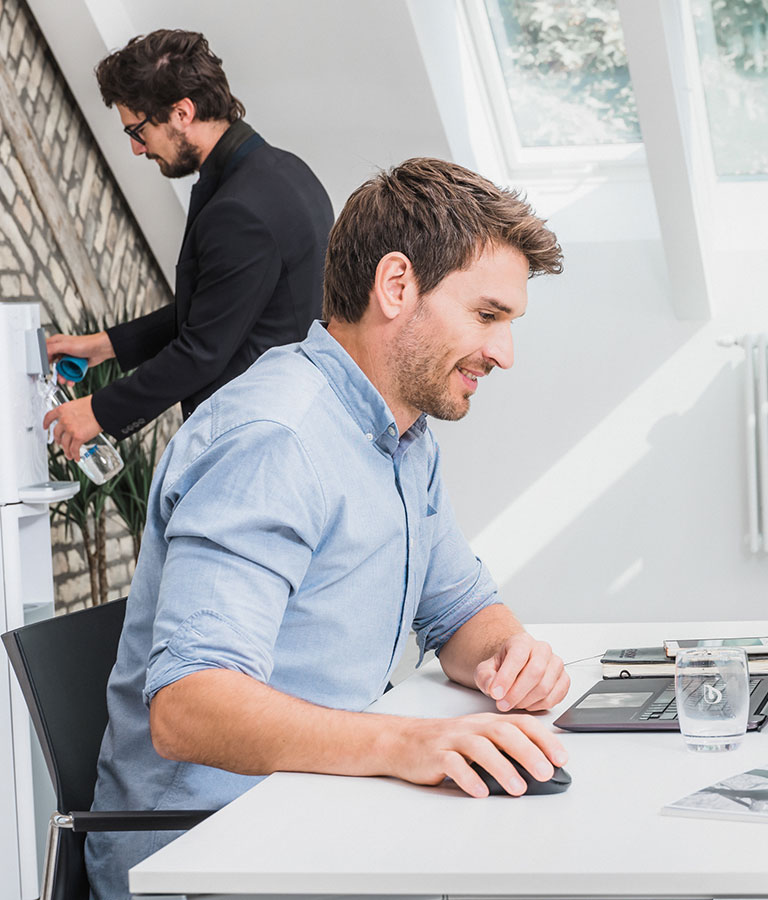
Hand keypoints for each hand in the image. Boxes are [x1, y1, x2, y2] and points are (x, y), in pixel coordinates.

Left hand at [43, 395, 101, 459]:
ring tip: (69, 454)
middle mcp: (64, 420)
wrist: (103, 408)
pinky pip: (74, 449)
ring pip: (65, 444)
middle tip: (61, 443)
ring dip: (66, 451)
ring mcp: (70, 429)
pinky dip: (75, 455)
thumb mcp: (78, 405)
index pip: (49, 417)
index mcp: (63, 410)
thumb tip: (75, 419)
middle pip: (57, 434)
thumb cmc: (95, 405)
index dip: (46, 423)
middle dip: (58, 440)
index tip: (45, 427)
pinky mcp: (78, 437)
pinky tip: (76, 457)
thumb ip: (72, 413)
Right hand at [46, 332, 114, 384]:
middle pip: (53, 363)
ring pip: (61, 369)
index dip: (43, 360)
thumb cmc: (86, 344)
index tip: (44, 368)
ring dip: (63, 376)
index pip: (44, 351)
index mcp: (57, 342)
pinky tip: (71, 381)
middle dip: (56, 372)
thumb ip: (52, 348)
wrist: (100, 349)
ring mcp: (68, 357)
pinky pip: (69, 372)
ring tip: (66, 380)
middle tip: (58, 377)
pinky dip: (70, 377)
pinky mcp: (74, 363)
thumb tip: (42, 353)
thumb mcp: (66, 345)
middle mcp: (61, 350)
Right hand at [390, 712, 567, 797]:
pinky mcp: (435, 755)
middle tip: (545, 772)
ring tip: (518, 787)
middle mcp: (472, 727)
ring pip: (480, 747)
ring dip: (502, 767)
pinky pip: (452, 764)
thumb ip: (505, 749)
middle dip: (528, 752)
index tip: (561, 758)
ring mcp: (452, 740)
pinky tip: (480, 791)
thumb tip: (540, 768)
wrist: (403, 741)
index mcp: (486, 722)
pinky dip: (468, 777)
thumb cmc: (446, 744)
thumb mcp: (478, 740)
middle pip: (503, 732)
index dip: (543, 738)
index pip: (520, 723)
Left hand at [474, 632, 569, 711]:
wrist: (515, 668)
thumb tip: (492, 687)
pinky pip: (555, 697)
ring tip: (513, 703)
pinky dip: (538, 706)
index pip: (518, 657)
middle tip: (502, 704)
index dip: (506, 678)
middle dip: (516, 693)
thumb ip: (485, 677)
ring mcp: (556, 664)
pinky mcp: (564, 680)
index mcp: (523, 641)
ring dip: (526, 701)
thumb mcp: (485, 669)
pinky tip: (526, 703)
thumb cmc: (502, 667)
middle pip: (535, 672)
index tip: (495, 693)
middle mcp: (542, 649)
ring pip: (545, 687)